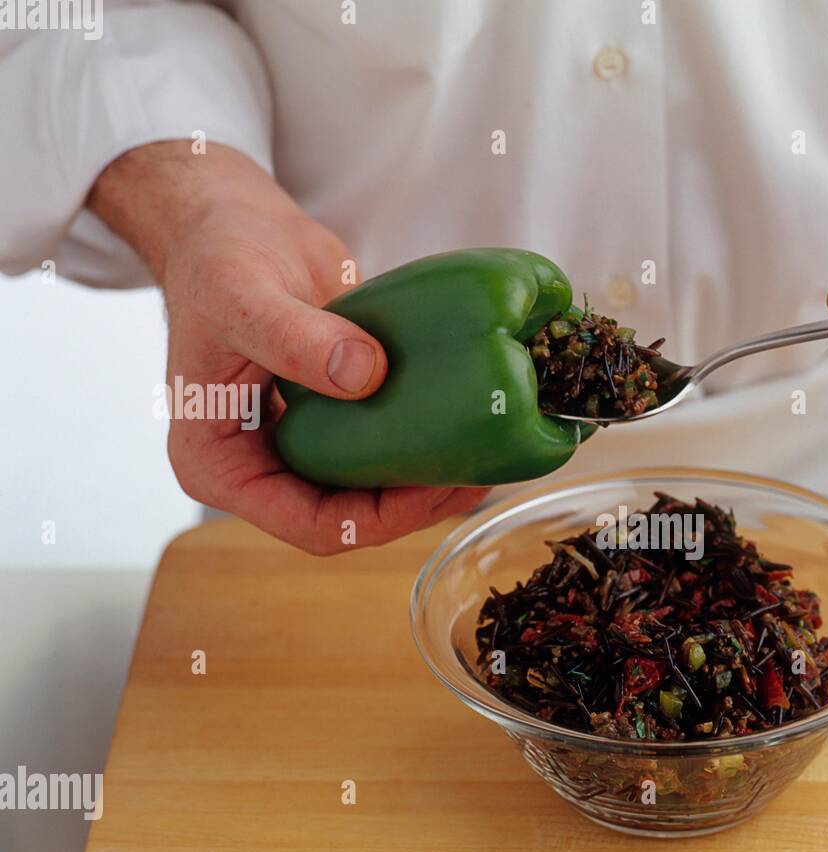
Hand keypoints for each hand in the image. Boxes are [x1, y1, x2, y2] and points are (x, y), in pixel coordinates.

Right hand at [89, 142, 484, 552]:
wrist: (233, 225)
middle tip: (478, 474)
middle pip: (352, 520)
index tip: (433, 485)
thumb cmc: (216, 257)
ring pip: (373, 494)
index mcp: (220, 467)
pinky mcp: (333, 423)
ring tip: (488, 456)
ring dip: (430, 482)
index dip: (380, 519)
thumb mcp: (242, 292)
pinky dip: (426, 446)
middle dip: (417, 506)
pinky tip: (474, 429)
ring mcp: (299, 450)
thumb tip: (364, 374)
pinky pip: (383, 451)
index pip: (312, 527)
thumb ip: (295, 336)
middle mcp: (261, 471)